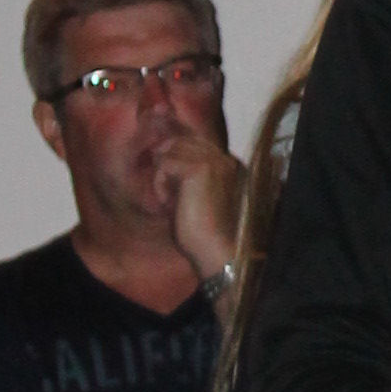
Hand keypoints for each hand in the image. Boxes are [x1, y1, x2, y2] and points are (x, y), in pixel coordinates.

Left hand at [162, 138, 245, 288]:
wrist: (219, 252)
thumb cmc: (206, 235)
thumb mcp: (197, 199)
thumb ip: (186, 177)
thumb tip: (161, 156)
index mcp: (231, 166)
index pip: (197, 141)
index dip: (175, 148)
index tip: (164, 161)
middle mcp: (225, 159)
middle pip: (182, 139)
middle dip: (165, 160)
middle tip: (163, 190)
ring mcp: (214, 161)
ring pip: (172, 150)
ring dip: (163, 176)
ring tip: (169, 201)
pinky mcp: (198, 169)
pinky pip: (165, 164)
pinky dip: (160, 185)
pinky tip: (168, 204)